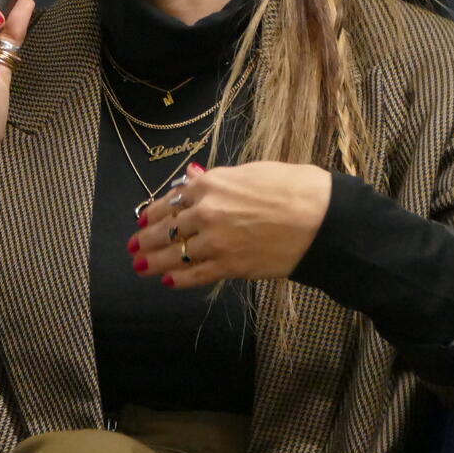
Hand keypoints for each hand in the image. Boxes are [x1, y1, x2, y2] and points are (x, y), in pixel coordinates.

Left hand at [128, 161, 332, 288]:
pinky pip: (195, 274)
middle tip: (133, 246)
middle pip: (166, 229)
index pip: (171, 200)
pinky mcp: (229, 266)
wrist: (320, 218)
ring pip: (174, 254)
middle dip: (146, 239)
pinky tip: (167, 280)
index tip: (143, 219)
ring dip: (153, 261)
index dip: (154, 212)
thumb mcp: (251, 171)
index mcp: (210, 184)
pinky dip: (178, 279)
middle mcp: (205, 212)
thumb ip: (218, 180)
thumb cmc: (293, 187)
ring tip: (140, 266)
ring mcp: (215, 242)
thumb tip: (195, 180)